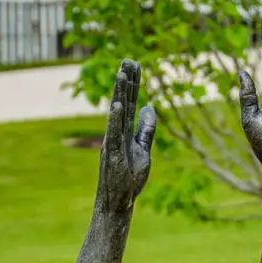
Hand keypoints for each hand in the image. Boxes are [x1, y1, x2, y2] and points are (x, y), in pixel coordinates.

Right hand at [97, 59, 156, 212]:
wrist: (119, 203)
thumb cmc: (129, 179)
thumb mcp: (143, 150)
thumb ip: (146, 130)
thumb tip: (150, 107)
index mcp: (125, 131)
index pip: (130, 102)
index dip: (133, 84)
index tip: (134, 63)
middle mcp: (116, 133)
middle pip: (122, 102)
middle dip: (125, 81)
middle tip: (128, 59)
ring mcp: (112, 143)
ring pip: (116, 115)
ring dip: (119, 95)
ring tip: (122, 74)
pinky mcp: (111, 155)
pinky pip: (113, 135)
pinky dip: (115, 120)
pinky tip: (118, 106)